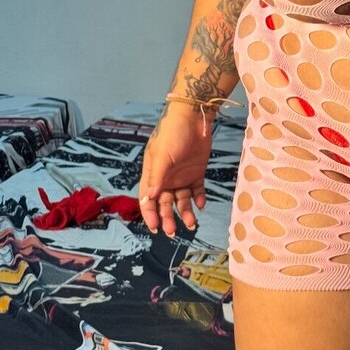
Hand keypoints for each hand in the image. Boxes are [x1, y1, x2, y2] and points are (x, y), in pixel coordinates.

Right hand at [137, 111, 212, 235]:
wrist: (193, 117)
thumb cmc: (172, 133)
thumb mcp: (162, 155)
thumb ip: (157, 177)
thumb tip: (150, 198)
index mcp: (153, 174)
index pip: (148, 199)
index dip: (150, 214)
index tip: (155, 228)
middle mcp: (166, 178)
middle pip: (165, 204)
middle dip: (167, 218)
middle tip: (172, 232)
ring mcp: (181, 176)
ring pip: (182, 200)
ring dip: (185, 213)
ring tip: (191, 224)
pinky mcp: (196, 172)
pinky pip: (197, 191)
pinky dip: (199, 199)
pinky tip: (201, 205)